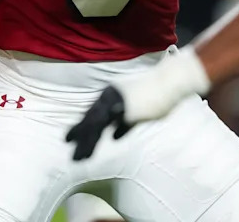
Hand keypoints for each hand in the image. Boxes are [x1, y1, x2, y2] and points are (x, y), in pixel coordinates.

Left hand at [66, 48, 210, 159]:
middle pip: (91, 119)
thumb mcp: (136, 111)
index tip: (69, 138)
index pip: (92, 113)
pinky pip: (110, 125)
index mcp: (111, 95)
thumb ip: (124, 124)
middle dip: (80, 136)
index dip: (81, 126)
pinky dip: (100, 137)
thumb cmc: (155, 94)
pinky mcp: (126, 109)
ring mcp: (117, 103)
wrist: (169, 81)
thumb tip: (114, 137)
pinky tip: (94, 148)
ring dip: (87, 142)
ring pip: (96, 124)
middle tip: (71, 151)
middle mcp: (110, 97)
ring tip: (79, 158)